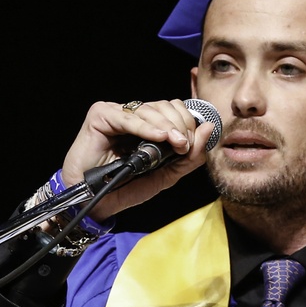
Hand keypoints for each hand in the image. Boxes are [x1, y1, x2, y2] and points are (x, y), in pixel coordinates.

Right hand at [61, 99, 214, 218]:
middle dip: (180, 123)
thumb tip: (209, 128)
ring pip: (149, 109)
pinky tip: (160, 137)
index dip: (187, 122)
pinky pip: (128, 117)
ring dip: (167, 126)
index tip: (193, 141)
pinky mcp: (101, 115)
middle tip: (184, 144)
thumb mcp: (166, 175)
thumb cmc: (125, 187)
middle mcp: (133, 117)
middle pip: (165, 106)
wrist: (96, 201)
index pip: (174, 110)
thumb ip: (189, 156)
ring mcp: (117, 113)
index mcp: (148, 126)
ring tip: (176, 143)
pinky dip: (147, 127)